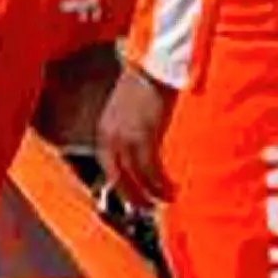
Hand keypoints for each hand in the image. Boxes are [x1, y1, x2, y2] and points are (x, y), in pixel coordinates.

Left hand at [97, 60, 176, 204]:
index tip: (133, 199)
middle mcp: (110, 138)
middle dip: (134, 197)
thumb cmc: (144, 87)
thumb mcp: (127, 114)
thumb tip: (138, 154)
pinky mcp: (144, 138)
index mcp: (105, 132)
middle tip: (147, 208)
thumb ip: (127, 134)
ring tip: (167, 199)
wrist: (154, 69)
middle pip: (119, 178)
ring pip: (137, 178)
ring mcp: (126, 139)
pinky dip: (161, 183)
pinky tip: (172, 189)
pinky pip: (151, 170)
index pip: (109, 168)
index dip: (121, 187)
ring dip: (152, 193)